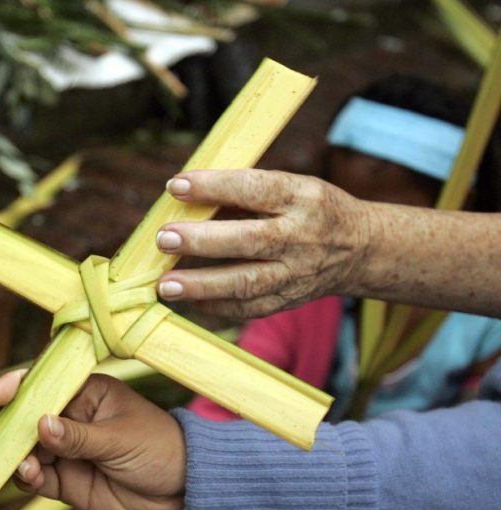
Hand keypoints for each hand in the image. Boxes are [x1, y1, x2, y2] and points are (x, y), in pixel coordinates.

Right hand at [0, 371, 185, 509]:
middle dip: (0, 421)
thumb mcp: (121, 439)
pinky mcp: (66, 481)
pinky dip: (27, 476)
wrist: (185, 494)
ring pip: (25, 448)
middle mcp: (71, 418)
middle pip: (24, 415)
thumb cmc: (161, 450)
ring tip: (15, 461)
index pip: (44, 384)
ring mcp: (66, 450)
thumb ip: (78, 437)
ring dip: (11, 452)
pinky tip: (28, 475)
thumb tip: (40, 424)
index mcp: (86, 393)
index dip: (14, 388)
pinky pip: (36, 476)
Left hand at [153, 169, 370, 317]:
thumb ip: (243, 194)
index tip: (175, 186)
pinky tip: (187, 300)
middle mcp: (301, 237)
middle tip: (164, 239)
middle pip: (249, 240)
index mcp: (301, 197)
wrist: (359, 248)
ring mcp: (296, 274)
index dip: (214, 187)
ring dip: (201, 285)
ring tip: (165, 285)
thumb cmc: (308, 210)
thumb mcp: (290, 187)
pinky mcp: (288, 301)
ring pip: (246, 284)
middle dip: (202, 241)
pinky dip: (215, 307)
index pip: (255, 189)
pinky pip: (248, 309)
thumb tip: (182, 200)